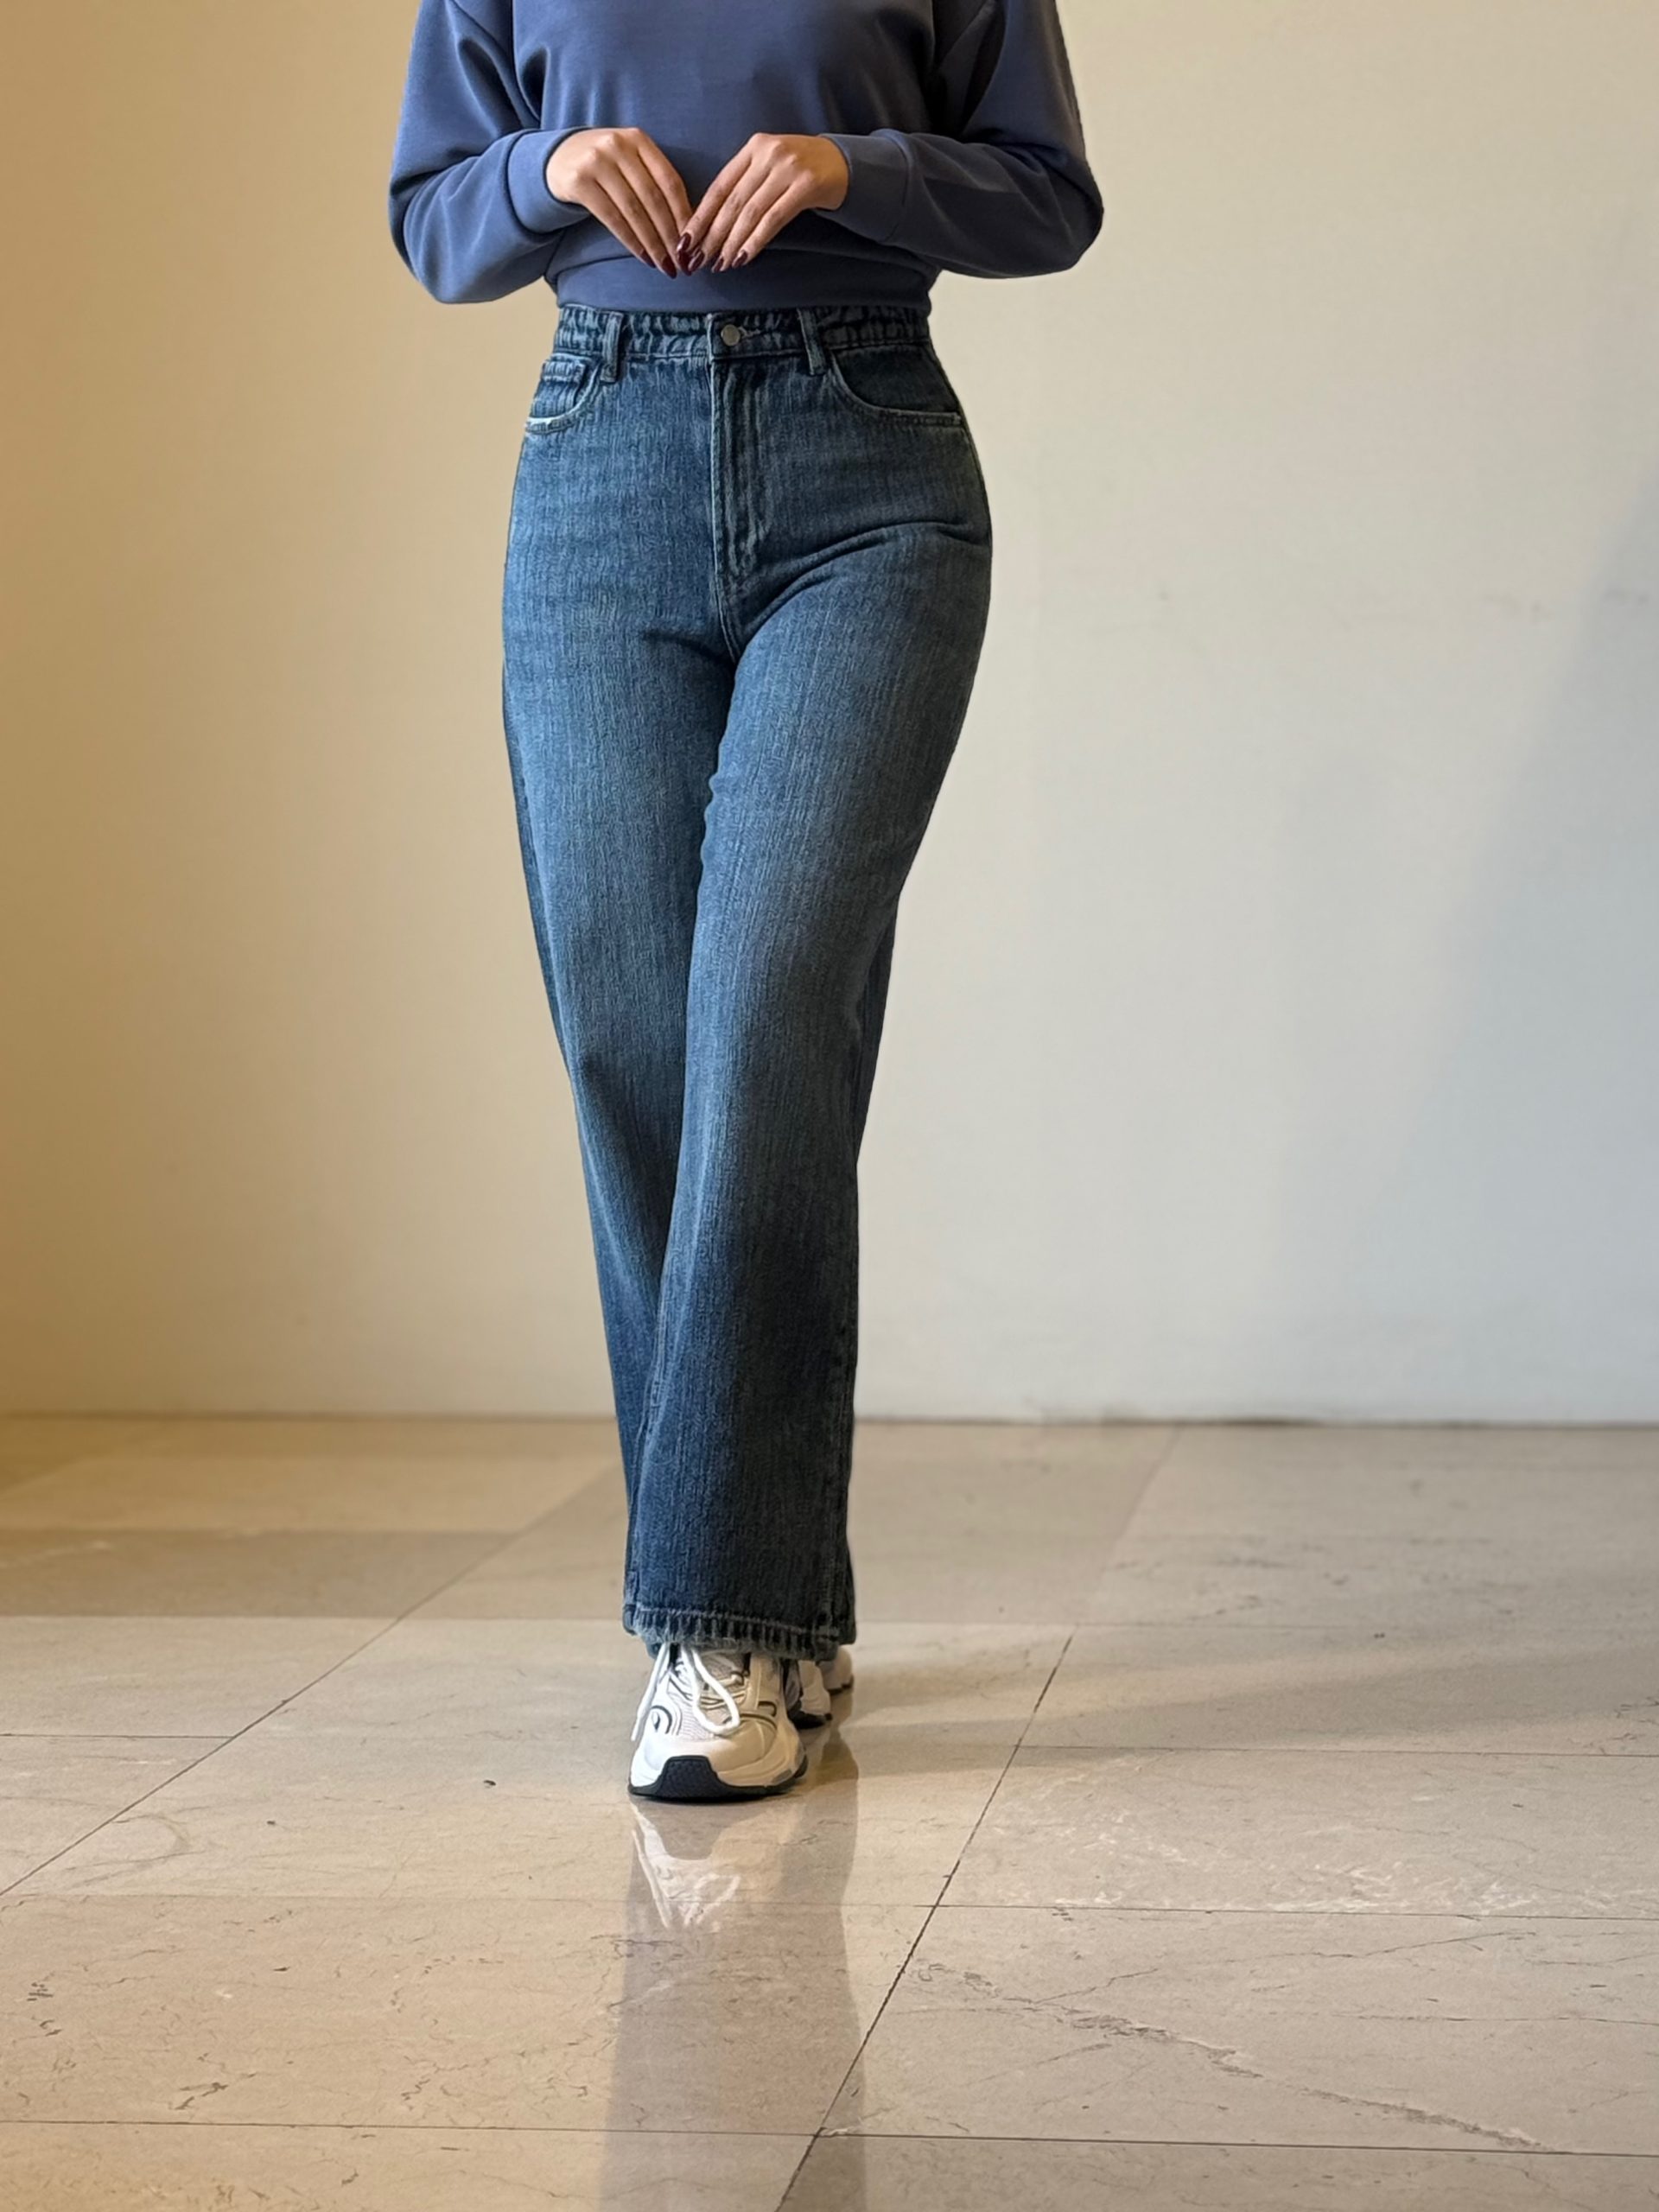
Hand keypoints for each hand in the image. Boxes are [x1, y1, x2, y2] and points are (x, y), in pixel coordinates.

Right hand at [547, 128, 692, 276]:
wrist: (559, 157)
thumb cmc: (606, 165)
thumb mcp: (631, 160)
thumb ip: (654, 180)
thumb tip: (687, 225)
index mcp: (638, 139)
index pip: (669, 181)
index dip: (684, 214)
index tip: (693, 242)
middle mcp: (618, 145)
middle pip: (653, 198)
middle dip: (670, 235)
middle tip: (682, 262)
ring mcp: (596, 161)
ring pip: (634, 211)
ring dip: (652, 243)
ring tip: (665, 265)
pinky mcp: (579, 181)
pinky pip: (612, 218)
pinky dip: (631, 241)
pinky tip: (643, 257)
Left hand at [678, 135, 849, 272]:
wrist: (842, 163)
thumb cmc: (800, 170)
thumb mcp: (769, 167)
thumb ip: (744, 184)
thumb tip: (712, 224)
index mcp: (754, 147)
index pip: (720, 186)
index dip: (701, 216)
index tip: (686, 241)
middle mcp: (768, 154)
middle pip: (732, 201)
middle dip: (712, 235)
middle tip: (699, 260)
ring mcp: (788, 169)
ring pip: (750, 213)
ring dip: (732, 242)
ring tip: (720, 264)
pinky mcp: (805, 186)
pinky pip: (773, 220)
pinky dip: (755, 241)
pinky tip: (743, 258)